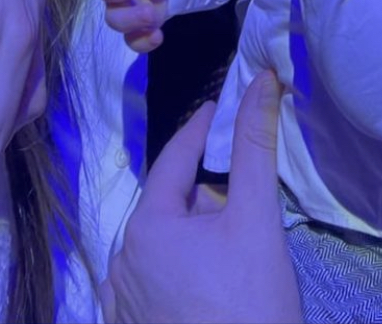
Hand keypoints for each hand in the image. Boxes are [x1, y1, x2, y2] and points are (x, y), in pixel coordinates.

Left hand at [104, 72, 301, 323]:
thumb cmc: (251, 306)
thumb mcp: (257, 220)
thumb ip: (255, 147)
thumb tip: (260, 80)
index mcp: (144, 228)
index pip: (175, 158)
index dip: (203, 128)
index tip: (224, 104)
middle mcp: (121, 262)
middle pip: (169, 204)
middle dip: (202, 186)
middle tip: (241, 173)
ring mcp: (122, 305)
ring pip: (162, 245)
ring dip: (192, 230)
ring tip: (232, 231)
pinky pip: (154, 283)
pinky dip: (179, 269)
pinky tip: (209, 278)